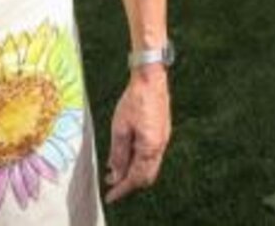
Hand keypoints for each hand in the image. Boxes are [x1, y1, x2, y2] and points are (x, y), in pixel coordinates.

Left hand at [105, 66, 170, 202]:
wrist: (151, 78)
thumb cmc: (135, 100)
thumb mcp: (120, 130)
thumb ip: (119, 155)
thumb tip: (116, 175)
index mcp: (150, 147)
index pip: (136, 177)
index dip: (122, 189)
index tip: (110, 196)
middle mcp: (161, 144)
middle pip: (147, 175)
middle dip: (129, 182)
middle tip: (112, 183)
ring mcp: (164, 136)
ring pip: (150, 164)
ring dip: (133, 170)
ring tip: (115, 168)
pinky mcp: (163, 129)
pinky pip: (152, 153)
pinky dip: (139, 159)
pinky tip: (126, 153)